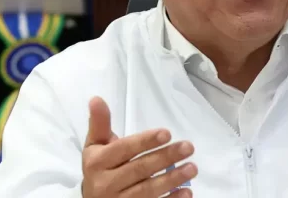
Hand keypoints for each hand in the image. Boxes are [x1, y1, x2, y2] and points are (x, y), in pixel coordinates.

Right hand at [81, 97, 197, 197]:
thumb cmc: (98, 168)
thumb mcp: (95, 146)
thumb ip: (99, 124)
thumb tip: (96, 99)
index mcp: (97, 162)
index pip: (124, 149)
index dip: (145, 141)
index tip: (167, 133)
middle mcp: (105, 184)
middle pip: (139, 169)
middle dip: (165, 157)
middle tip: (188, 147)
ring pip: (147, 191)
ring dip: (172, 179)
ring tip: (192, 168)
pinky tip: (186, 192)